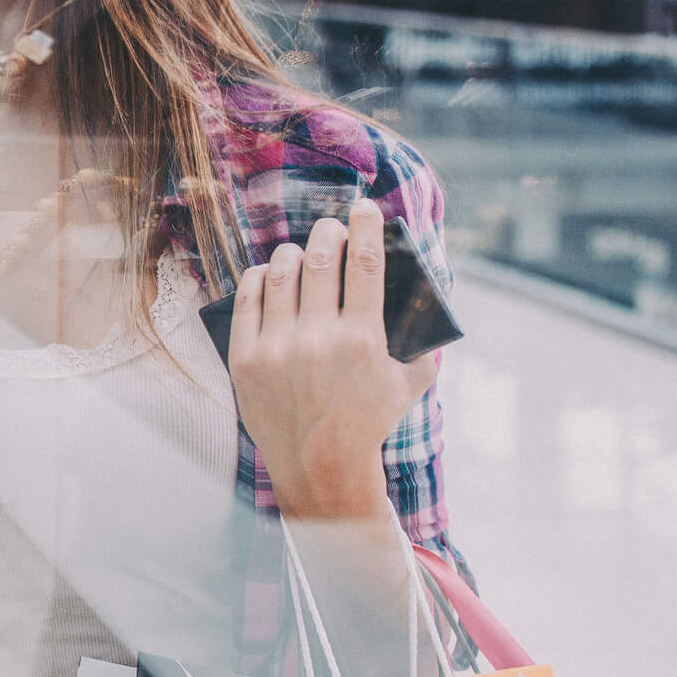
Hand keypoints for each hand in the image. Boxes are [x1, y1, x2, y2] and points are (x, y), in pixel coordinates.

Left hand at [227, 199, 437, 521]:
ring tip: (302, 253)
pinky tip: (268, 273)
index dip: (367, 228)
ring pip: (281, 273)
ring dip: (293, 253)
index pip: (366, 265)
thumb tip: (431, 305)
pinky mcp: (245, 358)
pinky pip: (248, 298)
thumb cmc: (367, 423)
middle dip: (329, 231)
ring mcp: (278, 347)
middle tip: (333, 226)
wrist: (319, 468)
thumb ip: (425, 347)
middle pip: (321, 259)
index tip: (366, 208)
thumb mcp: (408, 386)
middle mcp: (319, 339)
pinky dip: (259, 277)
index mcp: (363, 340)